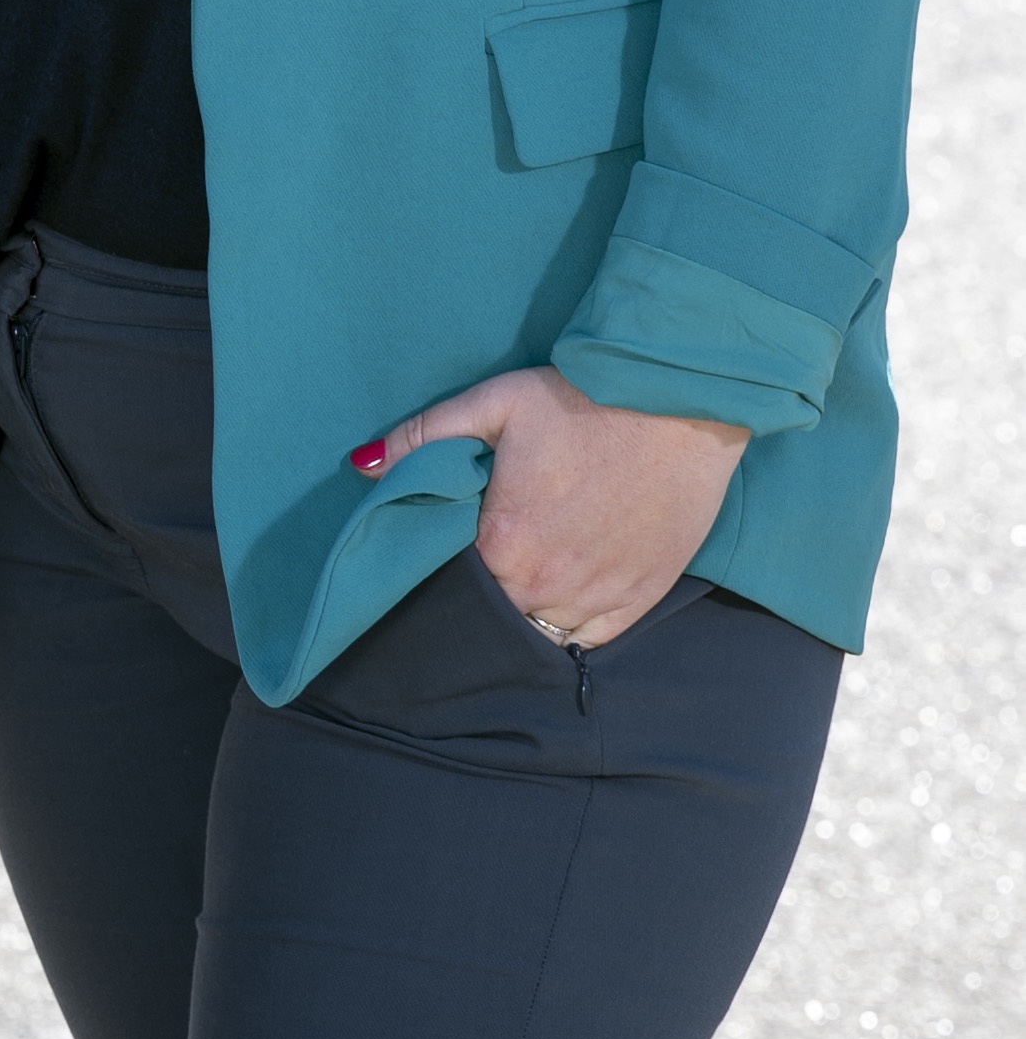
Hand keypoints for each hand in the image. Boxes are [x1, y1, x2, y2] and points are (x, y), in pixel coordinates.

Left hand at [355, 364, 746, 649]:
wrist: (676, 403)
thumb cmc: (579, 399)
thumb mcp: (492, 403)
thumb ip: (423, 437)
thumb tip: (362, 465)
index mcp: (504, 542)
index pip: (451, 579)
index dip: (442, 565)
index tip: (444, 546)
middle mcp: (547, 584)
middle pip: (495, 611)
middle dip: (481, 592)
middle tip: (485, 557)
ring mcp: (598, 598)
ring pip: (541, 631)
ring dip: (524, 611)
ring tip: (522, 575)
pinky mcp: (641, 599)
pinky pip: (591, 639)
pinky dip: (570, 627)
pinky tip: (560, 598)